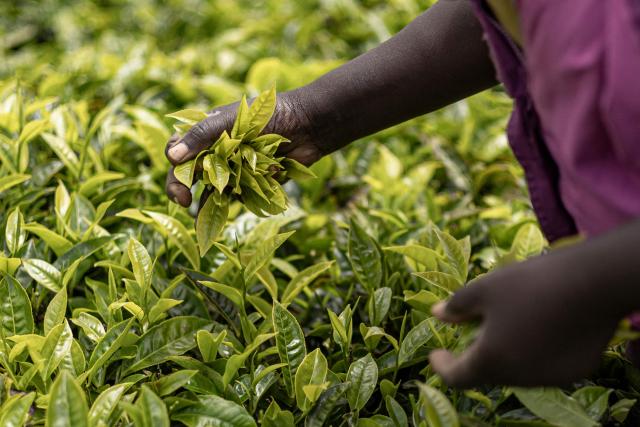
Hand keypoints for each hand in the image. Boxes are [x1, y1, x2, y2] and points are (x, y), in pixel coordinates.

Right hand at [165, 90, 324, 206]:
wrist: (308, 126)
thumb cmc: (269, 115)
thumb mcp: (231, 120)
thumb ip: (202, 136)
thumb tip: (171, 157)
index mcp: (208, 132)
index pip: (179, 148)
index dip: (173, 163)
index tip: (177, 175)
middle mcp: (217, 152)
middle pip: (190, 173)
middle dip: (181, 188)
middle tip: (183, 201)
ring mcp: (233, 169)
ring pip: (210, 190)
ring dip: (202, 205)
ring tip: (199, 223)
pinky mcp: (251, 183)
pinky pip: (234, 199)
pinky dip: (226, 209)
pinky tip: (216, 222)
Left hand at [429, 245, 625, 387]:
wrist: (594, 281)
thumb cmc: (529, 282)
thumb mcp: (484, 289)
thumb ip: (457, 306)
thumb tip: (438, 314)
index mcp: (491, 360)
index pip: (457, 377)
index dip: (443, 366)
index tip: (436, 354)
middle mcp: (519, 378)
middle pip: (487, 374)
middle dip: (475, 354)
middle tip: (473, 328)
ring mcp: (549, 378)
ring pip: (516, 372)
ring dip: (505, 353)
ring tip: (508, 322)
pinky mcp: (574, 371)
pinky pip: (543, 366)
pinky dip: (532, 352)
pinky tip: (538, 326)